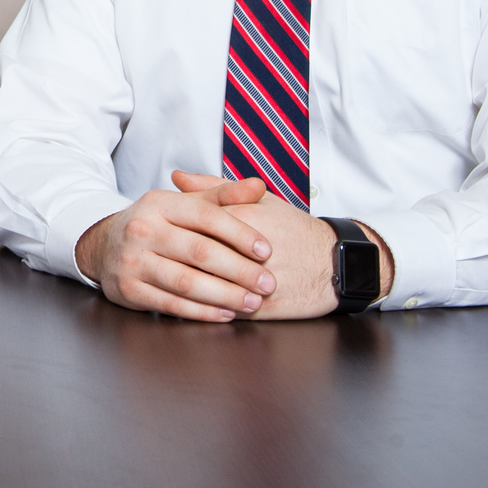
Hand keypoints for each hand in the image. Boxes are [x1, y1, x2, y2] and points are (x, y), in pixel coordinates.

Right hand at [73, 171, 275, 321]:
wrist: (103, 246)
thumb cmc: (155, 225)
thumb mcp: (182, 204)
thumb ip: (222, 196)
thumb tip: (258, 186)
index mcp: (158, 204)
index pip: (206, 216)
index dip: (240, 233)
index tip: (267, 251)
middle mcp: (142, 230)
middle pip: (199, 252)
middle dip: (240, 270)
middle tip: (269, 283)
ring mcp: (132, 261)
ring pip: (187, 282)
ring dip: (225, 295)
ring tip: (253, 302)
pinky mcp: (129, 290)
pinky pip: (172, 304)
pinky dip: (202, 312)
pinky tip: (226, 313)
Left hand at [173, 171, 394, 316]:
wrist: (336, 263)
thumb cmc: (294, 228)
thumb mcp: (260, 201)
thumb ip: (215, 188)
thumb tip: (177, 178)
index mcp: (244, 218)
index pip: (193, 224)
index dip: (171, 231)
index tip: (155, 233)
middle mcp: (247, 251)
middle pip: (194, 256)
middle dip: (170, 259)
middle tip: (151, 259)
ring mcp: (254, 282)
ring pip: (206, 286)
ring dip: (183, 286)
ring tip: (164, 282)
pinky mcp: (263, 309)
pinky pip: (224, 310)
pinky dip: (204, 309)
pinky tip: (189, 304)